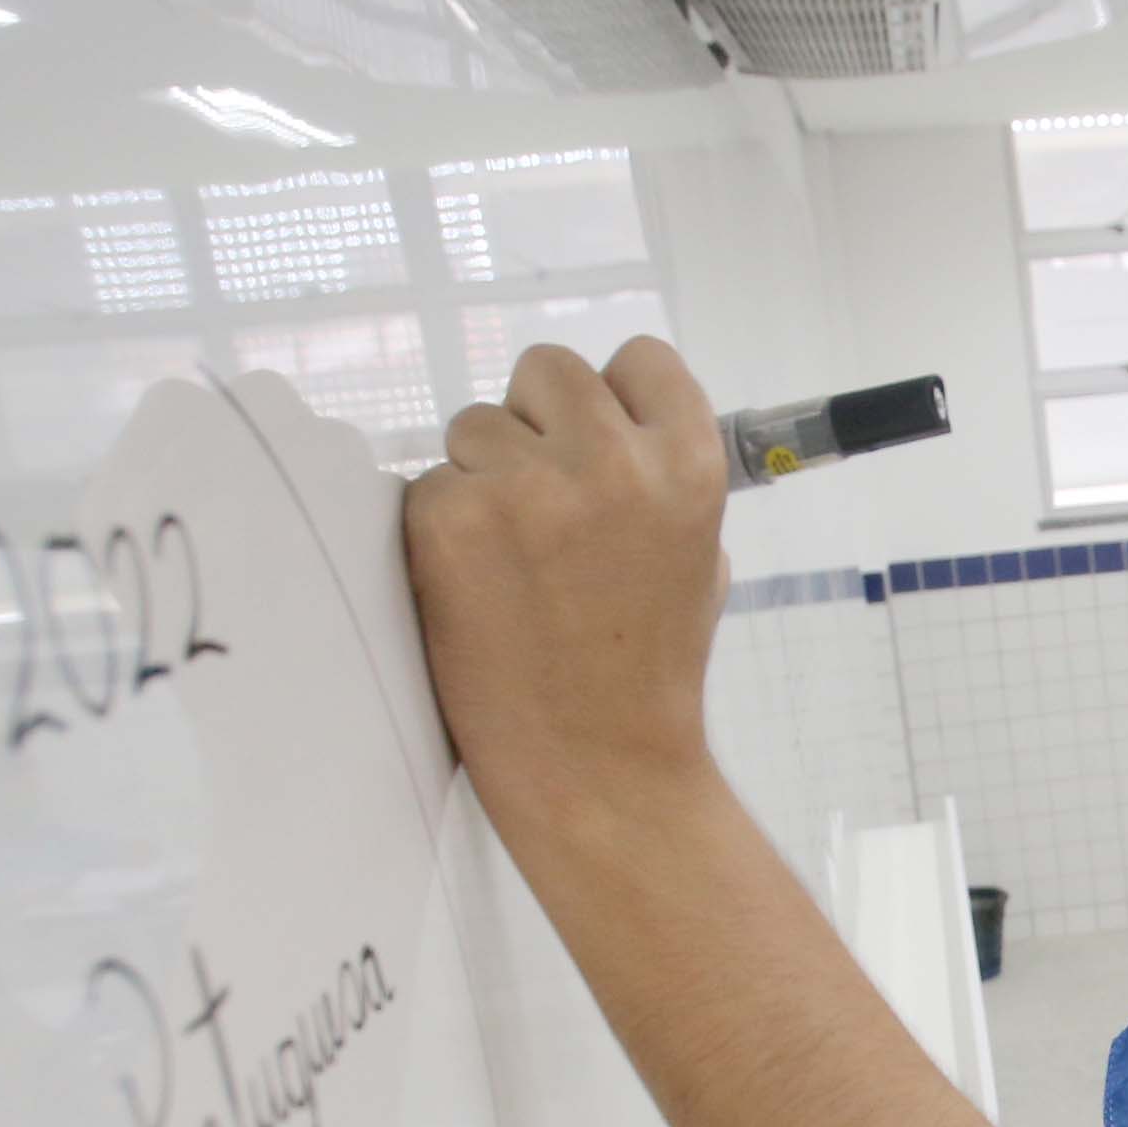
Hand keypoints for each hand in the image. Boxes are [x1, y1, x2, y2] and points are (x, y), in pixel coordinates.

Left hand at [405, 339, 729, 818]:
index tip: (597, 444)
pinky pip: (428, 485)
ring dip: (481, 476)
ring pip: (475, 424)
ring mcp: (526, 489)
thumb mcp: (699, 556)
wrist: (599, 767)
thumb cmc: (650, 670)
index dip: (612, 401)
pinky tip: (475, 588)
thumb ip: (659, 476)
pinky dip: (441, 530)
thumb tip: (608, 421)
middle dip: (536, 426)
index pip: (639, 359)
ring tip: (510, 561)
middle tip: (540, 503)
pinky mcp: (450, 522)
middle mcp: (611, 462)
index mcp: (687, 465)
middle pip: (546, 370)